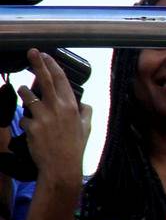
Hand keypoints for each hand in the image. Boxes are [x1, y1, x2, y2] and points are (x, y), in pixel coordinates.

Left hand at [17, 50, 89, 191]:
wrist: (61, 167)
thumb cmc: (74, 148)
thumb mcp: (87, 129)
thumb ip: (86, 113)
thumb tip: (84, 104)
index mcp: (72, 106)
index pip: (61, 80)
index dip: (52, 65)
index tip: (45, 55)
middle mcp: (58, 108)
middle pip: (45, 80)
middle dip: (37, 63)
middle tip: (31, 51)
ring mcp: (44, 116)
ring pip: (27, 95)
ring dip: (24, 92)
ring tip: (24, 92)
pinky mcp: (32, 126)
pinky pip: (23, 118)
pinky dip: (26, 121)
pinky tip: (32, 130)